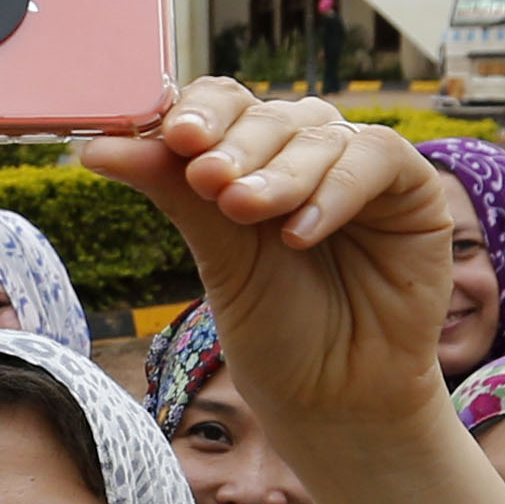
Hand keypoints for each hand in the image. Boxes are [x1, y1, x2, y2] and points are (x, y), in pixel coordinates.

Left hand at [81, 79, 451, 427]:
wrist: (336, 397)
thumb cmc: (276, 331)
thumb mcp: (219, 258)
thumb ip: (173, 192)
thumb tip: (94, 147)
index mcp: (251, 161)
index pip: (224, 106)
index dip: (199, 111)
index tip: (174, 138)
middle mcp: (304, 154)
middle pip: (268, 115)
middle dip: (235, 145)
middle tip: (208, 180)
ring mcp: (359, 168)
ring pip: (318, 134)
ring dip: (279, 171)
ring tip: (245, 211)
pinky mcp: (411, 190)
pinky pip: (376, 159)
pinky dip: (336, 190)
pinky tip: (300, 234)